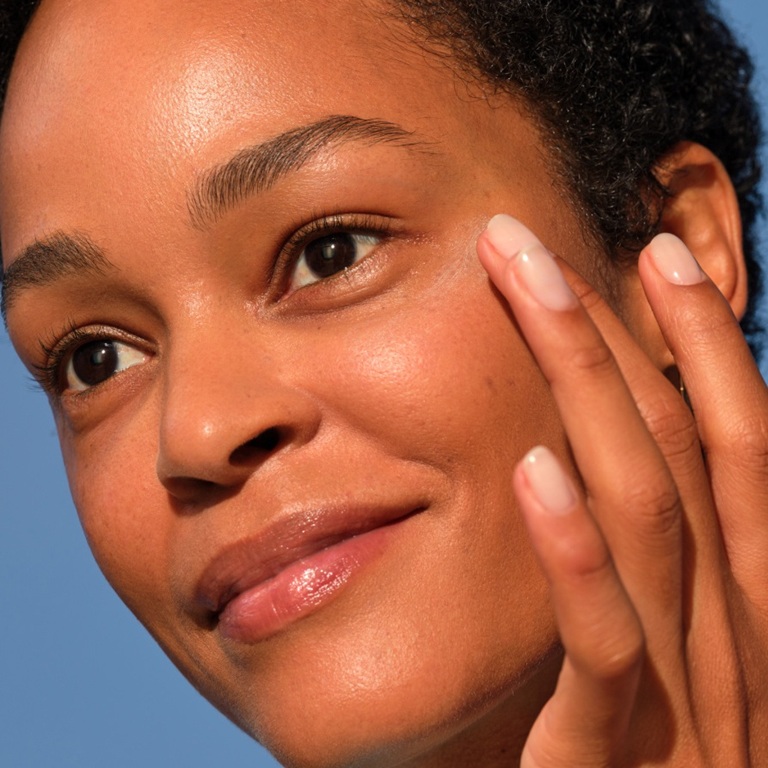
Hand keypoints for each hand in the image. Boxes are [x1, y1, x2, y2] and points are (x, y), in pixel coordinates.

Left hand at [477, 214, 767, 766]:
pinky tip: (531, 470)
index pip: (738, 441)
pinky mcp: (613, 757)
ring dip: (586, 389)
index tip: (657, 253)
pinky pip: (603, 642)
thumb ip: (665, 568)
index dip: (705, 340)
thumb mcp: (684, 654)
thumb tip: (613, 457)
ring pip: (646, 512)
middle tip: (532, 241)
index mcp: (750, 602)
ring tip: (528, 293)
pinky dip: (576, 555)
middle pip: (677, 444)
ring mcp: (686, 694)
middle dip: (609, 330)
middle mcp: (734, 630)